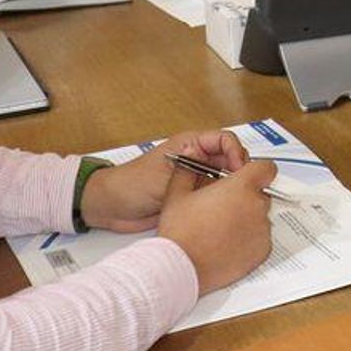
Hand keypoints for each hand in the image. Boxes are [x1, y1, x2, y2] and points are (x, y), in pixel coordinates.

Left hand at [79, 130, 249, 232]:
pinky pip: (215, 195)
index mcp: (190, 144)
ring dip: (231, 187)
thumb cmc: (131, 184)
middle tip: (240, 188)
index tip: (238, 170)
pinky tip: (224, 209)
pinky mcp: (193, 196)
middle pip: (230, 159)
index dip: (236, 153)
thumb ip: (197, 168)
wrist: (110, 208)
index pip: (225, 140)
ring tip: (234, 200)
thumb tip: (228, 168)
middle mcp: (196, 159)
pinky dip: (222, 200)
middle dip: (238, 171)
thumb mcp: (166, 173)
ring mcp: (195, 178)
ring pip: (225, 178)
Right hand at [156, 157, 276, 294]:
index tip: (244, 178)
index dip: (255, 171)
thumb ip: (188, 168)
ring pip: (260, 217)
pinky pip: (260, 239)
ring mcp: (262, 230)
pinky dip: (248, 240)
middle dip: (245, 198)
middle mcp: (257, 206)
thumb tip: (191, 152)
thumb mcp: (177, 193)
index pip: (266, 168)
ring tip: (219, 230)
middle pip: (260, 194)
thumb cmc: (179, 232)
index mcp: (241, 187)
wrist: (178, 267)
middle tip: (221, 208)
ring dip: (246, 219)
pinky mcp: (262, 251)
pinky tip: (225, 244)